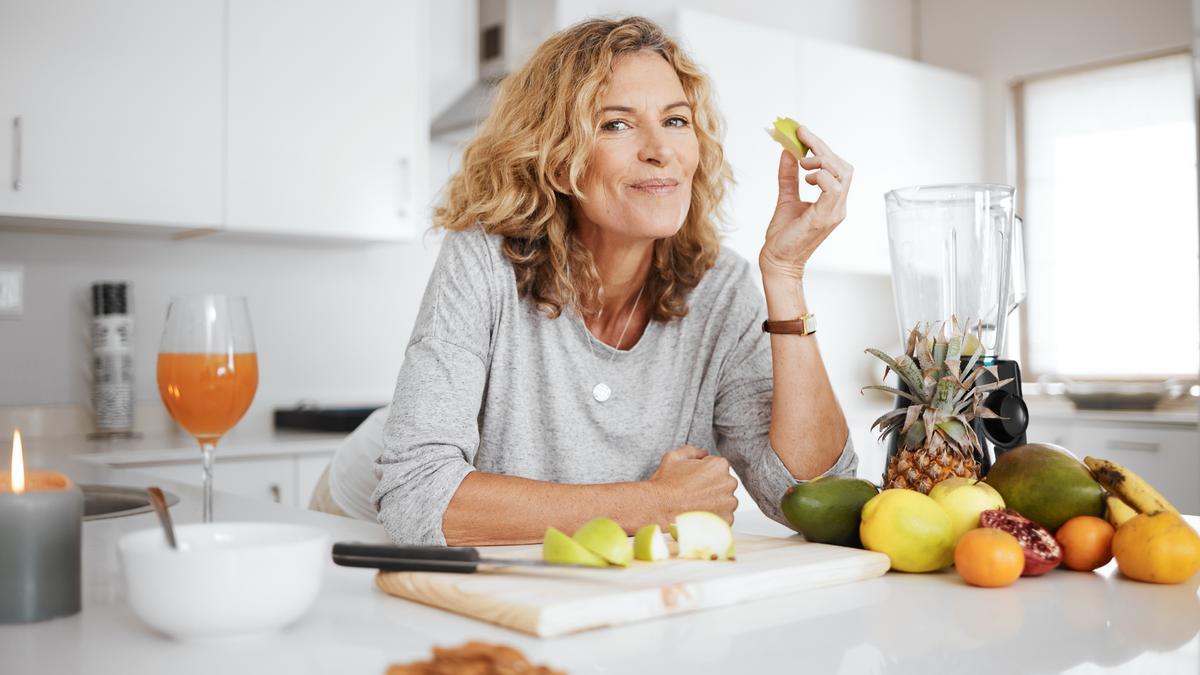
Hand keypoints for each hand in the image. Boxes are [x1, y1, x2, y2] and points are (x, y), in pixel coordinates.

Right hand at [646, 445, 738, 524]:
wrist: (658, 508)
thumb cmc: (665, 484)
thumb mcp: (674, 457)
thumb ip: (692, 450)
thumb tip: (702, 452)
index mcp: (719, 465)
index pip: (717, 467)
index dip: (704, 472)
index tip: (694, 479)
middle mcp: (728, 483)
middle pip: (723, 483)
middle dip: (711, 486)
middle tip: (693, 492)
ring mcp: (729, 503)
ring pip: (725, 500)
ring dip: (714, 502)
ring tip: (695, 504)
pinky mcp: (726, 520)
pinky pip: (724, 516)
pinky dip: (713, 516)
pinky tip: (698, 513)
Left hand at [759, 126, 852, 280]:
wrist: (777, 261)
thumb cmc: (783, 236)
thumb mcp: (786, 198)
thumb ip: (789, 176)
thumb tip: (787, 152)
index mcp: (832, 201)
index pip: (837, 167)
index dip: (822, 148)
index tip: (803, 132)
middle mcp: (838, 206)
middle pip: (843, 166)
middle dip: (823, 148)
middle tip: (801, 137)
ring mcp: (835, 212)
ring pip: (842, 174)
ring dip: (822, 161)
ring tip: (802, 163)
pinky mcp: (825, 217)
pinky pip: (833, 189)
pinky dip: (820, 176)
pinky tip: (805, 178)